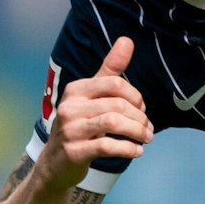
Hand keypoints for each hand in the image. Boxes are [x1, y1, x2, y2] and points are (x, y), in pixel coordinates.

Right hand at [38, 37, 151, 192]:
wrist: (56, 163)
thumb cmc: (81, 125)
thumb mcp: (92, 96)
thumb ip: (110, 70)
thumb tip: (127, 40)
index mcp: (76, 89)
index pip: (115, 83)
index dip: (136, 97)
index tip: (142, 110)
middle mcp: (70, 106)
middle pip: (118, 104)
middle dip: (140, 117)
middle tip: (148, 129)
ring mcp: (70, 129)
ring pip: (114, 122)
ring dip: (137, 132)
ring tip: (146, 138)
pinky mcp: (74, 151)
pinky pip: (107, 146)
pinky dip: (128, 148)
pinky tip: (137, 151)